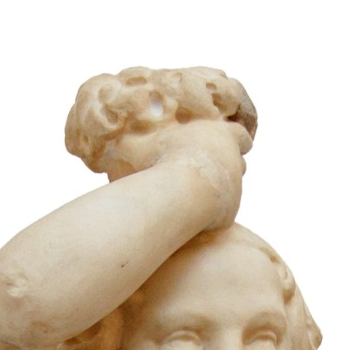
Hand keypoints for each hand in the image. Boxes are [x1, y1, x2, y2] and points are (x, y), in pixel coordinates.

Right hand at [107, 117, 248, 226]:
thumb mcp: (137, 147)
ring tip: (199, 193)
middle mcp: (232, 160)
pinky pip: (223, 212)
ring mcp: (234, 187)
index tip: (221, 146)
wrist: (175, 195)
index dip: (232, 139)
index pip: (240, 134)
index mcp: (220, 135)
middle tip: (208, 171)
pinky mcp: (230, 212)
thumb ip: (129, 143)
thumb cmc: (156, 164)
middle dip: (227, 165)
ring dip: (221, 188)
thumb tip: (109, 142)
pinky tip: (194, 215)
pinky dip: (213, 213)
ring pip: (235, 186)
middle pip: (240, 161)